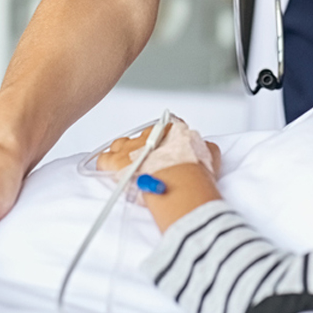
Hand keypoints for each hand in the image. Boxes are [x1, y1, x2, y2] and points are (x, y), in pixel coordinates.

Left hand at [97, 126, 220, 177]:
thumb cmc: (193, 172)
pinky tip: (109, 172)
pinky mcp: (115, 162)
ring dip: (124, 154)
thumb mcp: (209, 155)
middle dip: (144, 147)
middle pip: (142, 136)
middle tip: (149, 162)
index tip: (167, 148)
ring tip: (128, 167)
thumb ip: (205, 147)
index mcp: (172, 130)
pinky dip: (105, 165)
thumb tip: (205, 147)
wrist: (178, 185)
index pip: (167, 126)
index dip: (166, 138)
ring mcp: (131, 147)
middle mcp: (149, 135)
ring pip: (121, 145)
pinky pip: (103, 159)